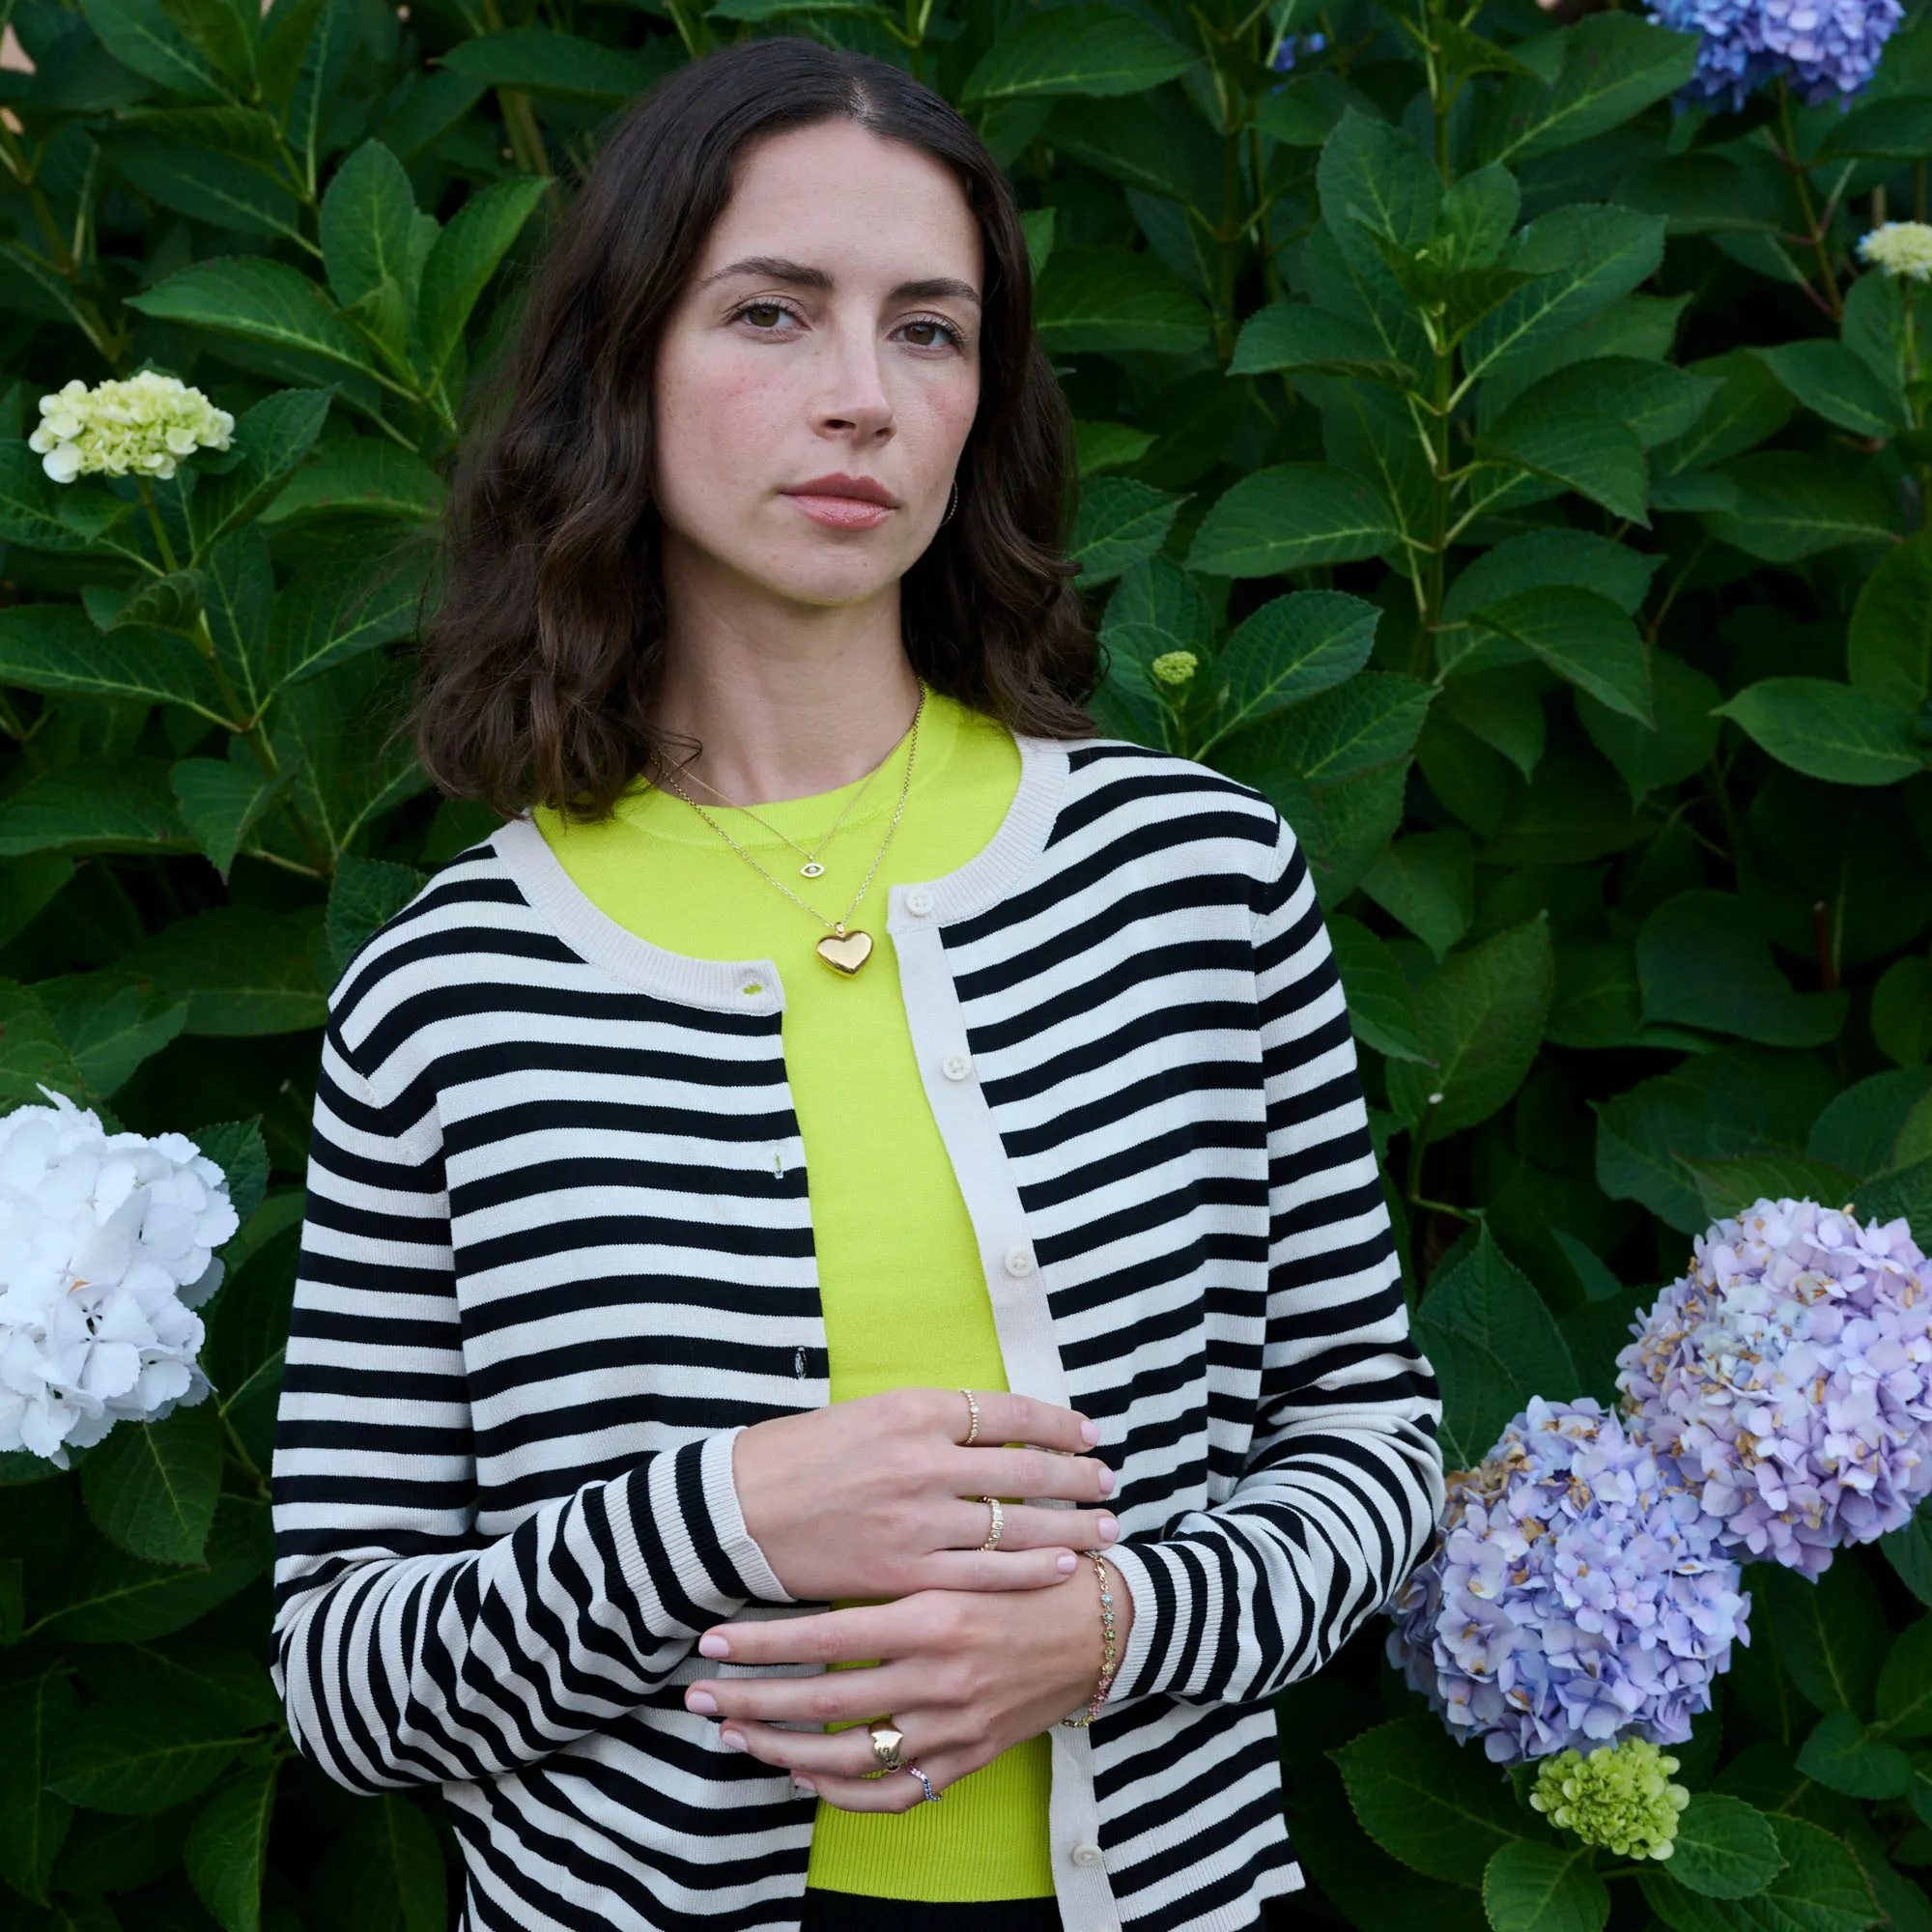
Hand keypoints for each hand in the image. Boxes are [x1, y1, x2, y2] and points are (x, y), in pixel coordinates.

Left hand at [683, 1559, 1131, 1809]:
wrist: (1100, 1626)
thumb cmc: (1026, 1572)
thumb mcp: (964, 1549)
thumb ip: (899, 1555)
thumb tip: (818, 1550)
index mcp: (934, 1614)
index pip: (827, 1636)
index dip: (764, 1643)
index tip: (715, 1640)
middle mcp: (939, 1677)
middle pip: (823, 1701)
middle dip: (751, 1700)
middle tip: (699, 1695)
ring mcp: (953, 1726)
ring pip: (846, 1756)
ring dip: (780, 1748)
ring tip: (736, 1733)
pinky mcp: (968, 1758)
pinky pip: (892, 1793)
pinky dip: (840, 1791)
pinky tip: (803, 1774)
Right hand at [732, 1386, 1118, 1601]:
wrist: (739, 1510)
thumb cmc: (800, 1456)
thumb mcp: (869, 1415)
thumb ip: (931, 1424)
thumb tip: (994, 1431)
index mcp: (914, 1410)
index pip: (1007, 1411)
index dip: (1057, 1425)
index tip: (1088, 1434)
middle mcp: (923, 1461)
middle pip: (1024, 1469)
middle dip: (1075, 1477)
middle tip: (1108, 1482)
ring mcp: (916, 1520)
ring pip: (1015, 1524)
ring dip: (1069, 1526)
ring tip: (1104, 1527)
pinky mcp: (903, 1573)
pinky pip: (984, 1573)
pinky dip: (1030, 1569)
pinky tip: (1062, 1566)